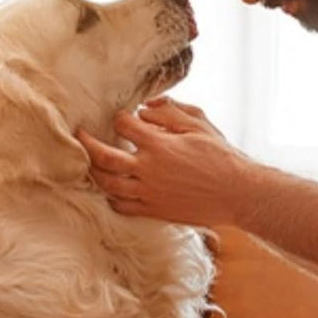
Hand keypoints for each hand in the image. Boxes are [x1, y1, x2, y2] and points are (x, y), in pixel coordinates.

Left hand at [76, 96, 249, 225]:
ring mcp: (149, 192)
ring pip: (108, 184)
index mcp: (159, 144)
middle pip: (104, 157)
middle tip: (79, 135)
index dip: (120, 118)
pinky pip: (122, 206)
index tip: (122, 118)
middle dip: (86, 143)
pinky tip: (109, 190)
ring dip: (94, 172)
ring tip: (88, 163)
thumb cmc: (221, 156)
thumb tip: (146, 106)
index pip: (124, 126)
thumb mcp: (199, 125)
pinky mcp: (154, 210)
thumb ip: (171, 112)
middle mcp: (148, 169)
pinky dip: (111, 197)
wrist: (237, 193)